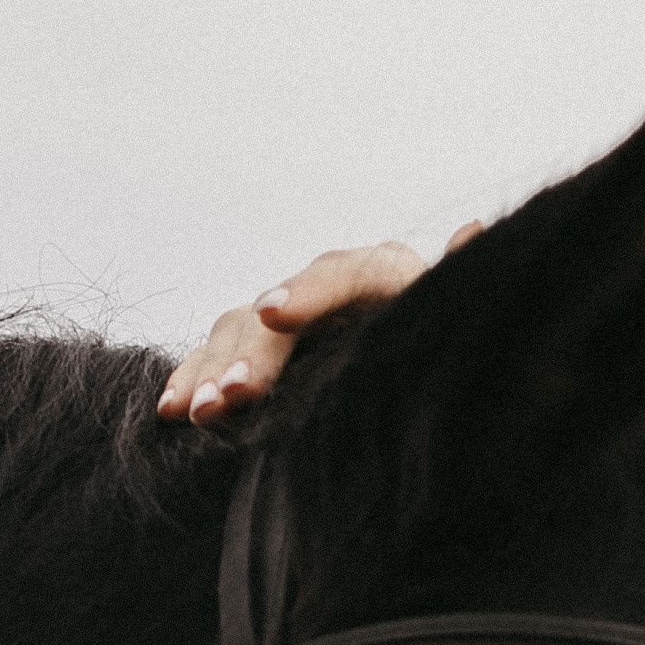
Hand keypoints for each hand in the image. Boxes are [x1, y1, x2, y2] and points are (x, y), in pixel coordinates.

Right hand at [156, 226, 477, 424]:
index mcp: (389, 275)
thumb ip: (455, 286)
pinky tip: (172, 411)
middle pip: (282, 307)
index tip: (274, 315)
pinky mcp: (262, 350)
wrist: (428, 391)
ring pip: (242, 330)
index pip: (348, 273)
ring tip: (198, 415)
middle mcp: (333, 286)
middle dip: (251, 354)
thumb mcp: (456, 329)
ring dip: (214, 372)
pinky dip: (195, 380)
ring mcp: (291, 316)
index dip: (310, 292)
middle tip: (230, 398)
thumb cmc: (453, 364)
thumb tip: (473, 230)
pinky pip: (219, 358)